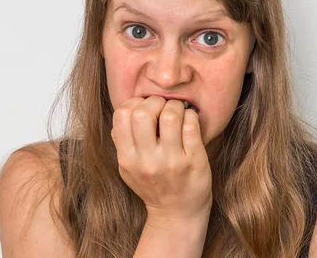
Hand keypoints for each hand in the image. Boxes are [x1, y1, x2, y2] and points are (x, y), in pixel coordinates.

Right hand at [111, 96, 212, 221]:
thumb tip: (127, 109)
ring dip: (175, 106)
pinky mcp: (194, 160)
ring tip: (177, 112)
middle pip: (143, 112)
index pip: (121, 115)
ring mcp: (172, 161)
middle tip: (162, 107)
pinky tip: (189, 120)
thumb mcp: (127, 168)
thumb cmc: (153, 184)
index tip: (144, 108)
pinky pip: (192, 124)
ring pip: (170, 115)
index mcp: (127, 159)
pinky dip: (191, 115)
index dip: (133, 103)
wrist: (177, 214)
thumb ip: (122, 142)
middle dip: (154, 101)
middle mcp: (147, 161)